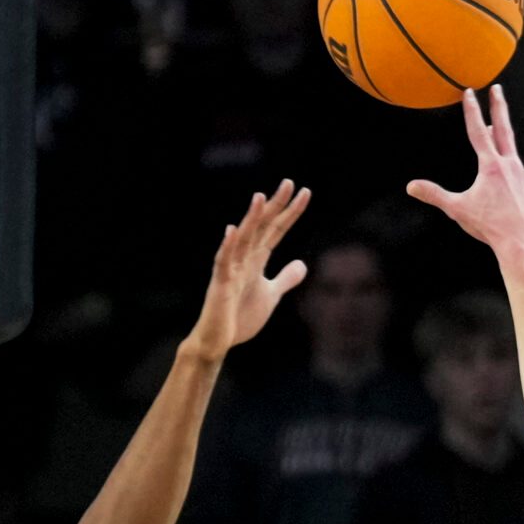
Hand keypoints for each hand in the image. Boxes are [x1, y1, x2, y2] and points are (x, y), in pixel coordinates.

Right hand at [185, 182, 311, 360]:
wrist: (218, 340)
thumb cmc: (240, 316)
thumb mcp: (270, 294)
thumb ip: (285, 278)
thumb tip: (303, 264)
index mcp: (256, 260)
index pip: (276, 230)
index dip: (291, 213)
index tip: (305, 192)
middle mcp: (243, 259)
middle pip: (262, 227)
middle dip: (275, 206)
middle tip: (289, 183)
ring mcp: (230, 270)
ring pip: (242, 240)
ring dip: (251, 219)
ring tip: (261, 198)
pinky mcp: (220, 284)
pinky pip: (223, 262)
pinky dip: (228, 246)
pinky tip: (233, 230)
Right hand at [406, 87, 523, 256]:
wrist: (521, 243)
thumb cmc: (489, 227)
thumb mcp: (457, 209)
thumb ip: (434, 195)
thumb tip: (411, 186)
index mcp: (490, 166)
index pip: (478, 132)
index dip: (471, 111)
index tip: (469, 92)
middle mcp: (510, 165)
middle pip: (503, 129)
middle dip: (498, 107)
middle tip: (497, 88)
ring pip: (513, 153)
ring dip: (505, 142)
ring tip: (500, 133)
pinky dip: (522, 174)